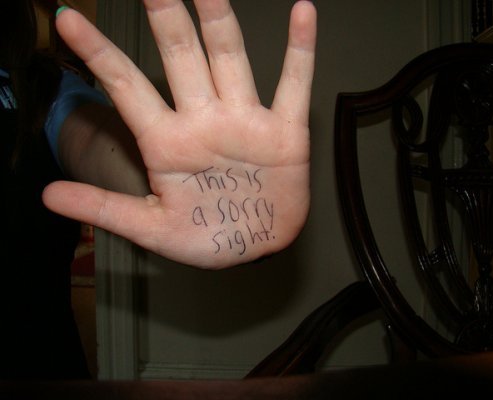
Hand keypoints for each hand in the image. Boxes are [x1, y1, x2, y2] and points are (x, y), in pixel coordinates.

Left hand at [43, 0, 316, 268]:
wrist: (256, 247)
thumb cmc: (205, 236)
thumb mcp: (152, 228)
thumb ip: (105, 209)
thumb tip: (47, 197)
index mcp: (168, 142)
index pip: (128, 89)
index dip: (98, 55)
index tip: (66, 19)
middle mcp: (205, 121)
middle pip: (182, 60)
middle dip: (166, 21)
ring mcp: (246, 122)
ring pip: (230, 62)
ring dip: (219, 24)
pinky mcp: (285, 132)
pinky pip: (293, 87)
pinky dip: (300, 52)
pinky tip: (303, 13)